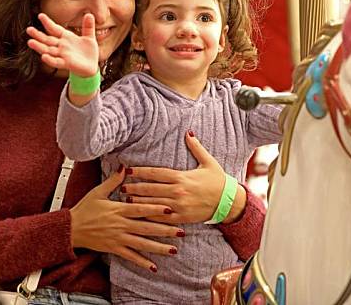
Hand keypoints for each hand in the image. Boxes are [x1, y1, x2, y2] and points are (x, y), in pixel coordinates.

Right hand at [26, 13, 98, 76]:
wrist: (92, 66)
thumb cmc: (88, 52)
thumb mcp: (89, 37)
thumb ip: (88, 27)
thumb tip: (89, 14)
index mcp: (66, 37)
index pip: (54, 29)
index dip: (48, 23)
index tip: (40, 15)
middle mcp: (61, 46)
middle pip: (48, 40)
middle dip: (38, 35)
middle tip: (29, 29)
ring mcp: (63, 55)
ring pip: (49, 50)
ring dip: (39, 47)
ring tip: (30, 42)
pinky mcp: (66, 64)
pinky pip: (57, 62)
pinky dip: (50, 60)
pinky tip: (44, 57)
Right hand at [69, 165, 183, 271]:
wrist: (70, 228)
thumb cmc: (84, 209)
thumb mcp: (98, 192)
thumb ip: (113, 180)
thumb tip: (124, 167)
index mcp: (118, 209)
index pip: (141, 209)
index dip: (156, 209)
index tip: (170, 209)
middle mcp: (121, 225)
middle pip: (146, 228)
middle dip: (165, 230)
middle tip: (181, 231)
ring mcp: (118, 238)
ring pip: (142, 244)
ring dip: (158, 247)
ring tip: (173, 250)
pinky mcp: (113, 248)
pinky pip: (130, 256)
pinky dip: (142, 262)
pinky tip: (154, 266)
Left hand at [124, 132, 247, 223]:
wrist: (229, 201)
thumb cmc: (218, 181)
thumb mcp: (208, 162)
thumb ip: (196, 147)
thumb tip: (188, 132)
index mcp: (182, 176)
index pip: (155, 173)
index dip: (140, 172)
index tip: (128, 170)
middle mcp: (178, 191)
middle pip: (150, 189)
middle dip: (134, 187)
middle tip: (121, 186)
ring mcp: (179, 205)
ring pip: (153, 203)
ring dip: (138, 202)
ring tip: (126, 200)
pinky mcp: (182, 217)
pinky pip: (162, 218)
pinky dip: (150, 216)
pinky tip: (140, 215)